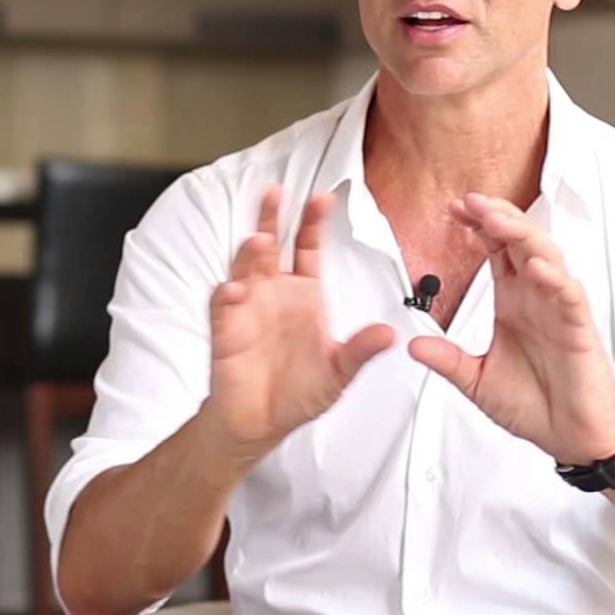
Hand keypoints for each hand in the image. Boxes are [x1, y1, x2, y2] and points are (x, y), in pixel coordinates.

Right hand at [200, 186, 396, 461]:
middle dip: (272, 218)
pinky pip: (223, 305)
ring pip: (245, 268)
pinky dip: (227, 294)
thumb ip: (360, 351)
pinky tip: (234, 289)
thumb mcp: (339, 373)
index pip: (308, 247)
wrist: (263, 421)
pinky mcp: (226, 329)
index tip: (323, 198)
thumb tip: (391, 334)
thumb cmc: (300, 392)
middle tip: (276, 192)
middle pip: (273, 244)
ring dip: (250, 253)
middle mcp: (274, 292)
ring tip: (259, 240)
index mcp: (304, 293)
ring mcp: (248, 306)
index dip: (313, 222)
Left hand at [407, 193, 614, 464]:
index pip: (496, 251)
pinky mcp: (579, 330)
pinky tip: (535, 266)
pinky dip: (554, 278)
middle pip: (519, 243)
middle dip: (497, 218)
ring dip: (522, 236)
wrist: (571, 439)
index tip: (452, 209)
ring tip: (497, 219)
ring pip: (546, 258)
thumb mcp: (477, 381)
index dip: (478, 227)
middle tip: (470, 201)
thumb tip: (412, 344)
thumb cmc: (534, 405)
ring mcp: (559, 310)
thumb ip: (447, 361)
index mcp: (512, 302)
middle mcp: (536, 298)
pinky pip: (570, 296)